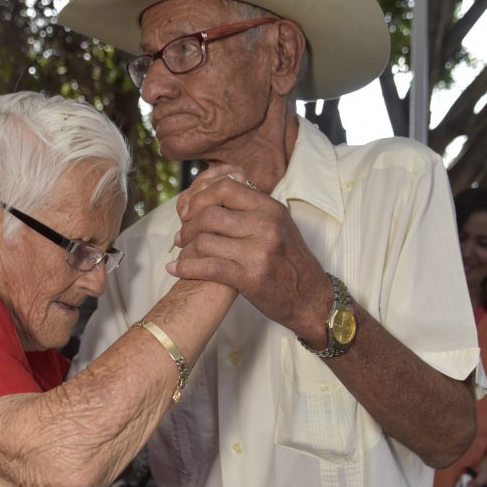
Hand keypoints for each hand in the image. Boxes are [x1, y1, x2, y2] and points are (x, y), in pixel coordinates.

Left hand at [167, 164, 331, 344]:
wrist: (311, 298)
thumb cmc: (291, 262)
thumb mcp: (279, 225)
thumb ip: (252, 209)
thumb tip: (218, 194)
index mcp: (270, 208)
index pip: (225, 187)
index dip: (200, 197)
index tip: (191, 211)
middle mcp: (265, 226)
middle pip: (209, 214)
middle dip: (187, 225)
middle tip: (181, 236)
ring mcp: (258, 252)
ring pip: (205, 240)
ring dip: (185, 248)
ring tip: (181, 252)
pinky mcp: (250, 278)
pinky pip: (208, 267)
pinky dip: (186, 267)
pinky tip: (175, 269)